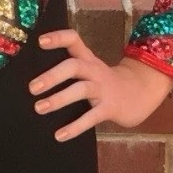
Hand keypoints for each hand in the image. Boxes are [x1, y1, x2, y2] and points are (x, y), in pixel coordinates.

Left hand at [28, 28, 172, 138]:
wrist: (140, 93)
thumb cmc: (104, 81)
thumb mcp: (90, 68)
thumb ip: (69, 66)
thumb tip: (35, 77)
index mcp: (87, 58)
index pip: (74, 40)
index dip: (58, 38)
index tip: (40, 41)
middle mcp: (94, 70)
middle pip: (74, 66)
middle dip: (52, 76)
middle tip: (31, 88)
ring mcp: (103, 89)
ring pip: (81, 90)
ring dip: (59, 99)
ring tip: (39, 108)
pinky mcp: (110, 108)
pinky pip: (91, 117)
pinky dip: (75, 127)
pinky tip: (59, 135)